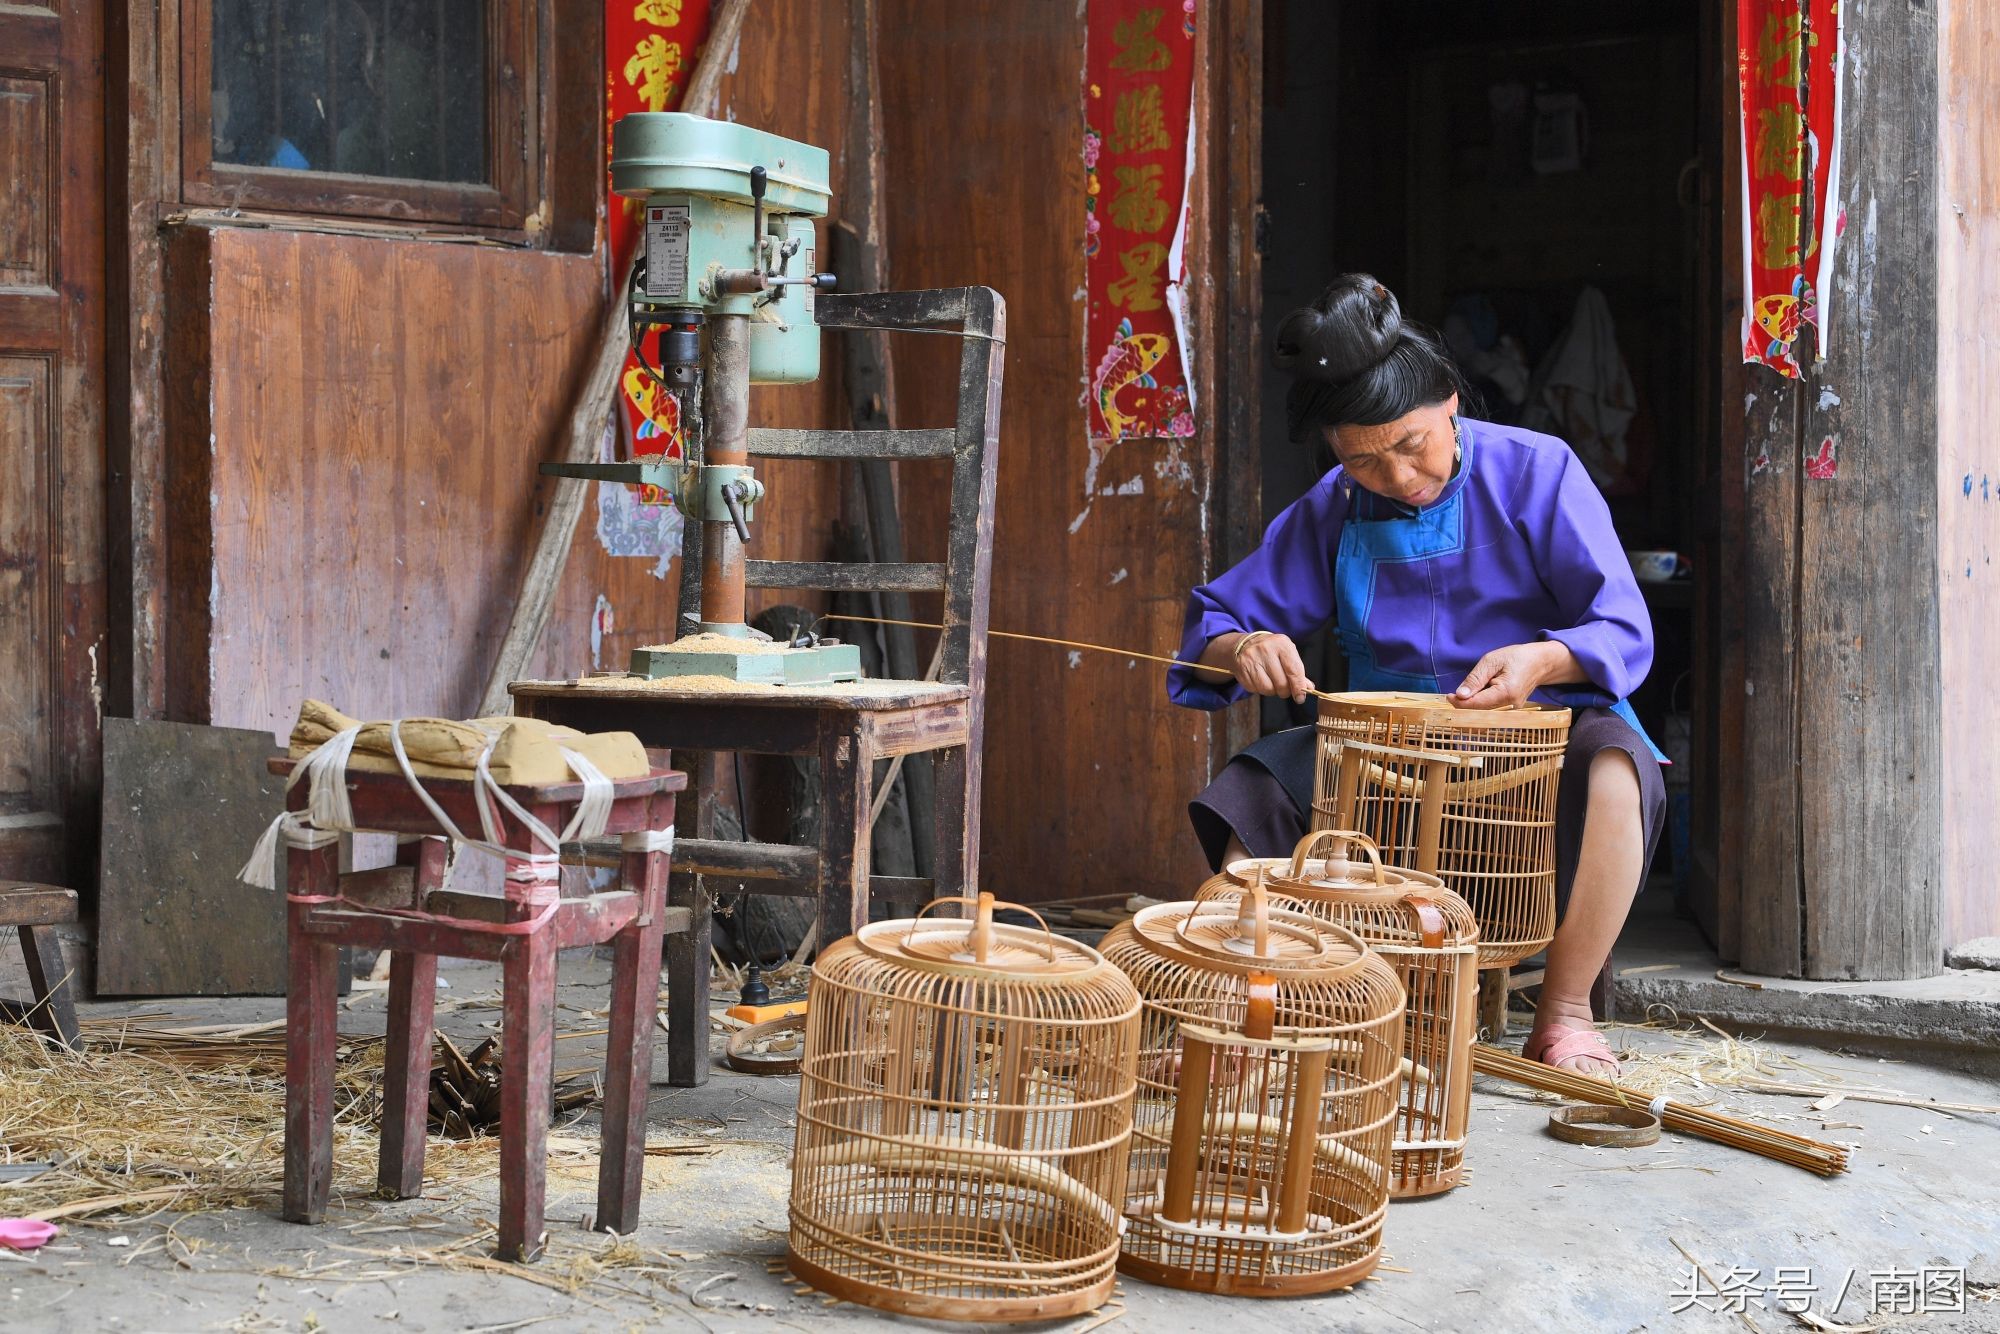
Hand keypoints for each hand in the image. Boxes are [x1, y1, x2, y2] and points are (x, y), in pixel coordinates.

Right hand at [1229, 632, 1314, 703]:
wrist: (1244, 644)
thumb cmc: (1270, 650)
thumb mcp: (1287, 654)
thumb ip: (1297, 671)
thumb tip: (1308, 688)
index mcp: (1281, 644)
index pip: (1294, 670)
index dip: (1298, 687)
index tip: (1300, 697)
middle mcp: (1266, 649)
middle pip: (1281, 683)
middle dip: (1285, 691)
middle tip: (1284, 688)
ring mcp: (1252, 659)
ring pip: (1268, 689)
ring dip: (1272, 690)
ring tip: (1271, 682)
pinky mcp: (1242, 669)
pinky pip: (1255, 689)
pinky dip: (1260, 689)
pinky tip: (1260, 679)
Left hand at [1452, 641, 1576, 709]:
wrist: (1541, 663)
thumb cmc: (1517, 658)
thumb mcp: (1492, 661)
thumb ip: (1475, 679)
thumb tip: (1460, 695)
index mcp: (1506, 693)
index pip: (1476, 705)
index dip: (1459, 703)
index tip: (1448, 695)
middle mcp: (1510, 707)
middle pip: (1479, 713)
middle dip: (1463, 706)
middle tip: (1453, 696)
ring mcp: (1512, 712)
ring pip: (1483, 715)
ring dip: (1471, 707)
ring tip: (1468, 692)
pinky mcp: (1511, 713)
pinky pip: (1490, 713)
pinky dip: (1480, 707)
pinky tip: (1477, 697)